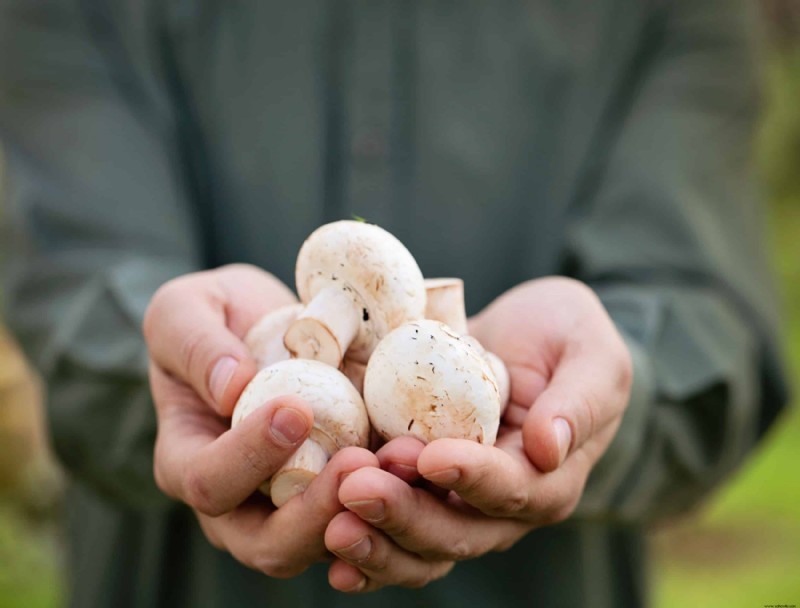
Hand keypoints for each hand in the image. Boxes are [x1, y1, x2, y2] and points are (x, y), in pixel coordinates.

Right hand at [143, 264, 378, 576]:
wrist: (269, 323)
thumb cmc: (216, 316)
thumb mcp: (185, 310)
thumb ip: (195, 345)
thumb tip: (231, 388)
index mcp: (188, 461)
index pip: (209, 482)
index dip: (248, 457)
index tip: (295, 409)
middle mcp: (239, 503)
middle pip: (271, 542)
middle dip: (316, 512)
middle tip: (358, 461)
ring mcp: (296, 504)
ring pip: (331, 538)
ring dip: (370, 511)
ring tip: (402, 462)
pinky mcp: (345, 490)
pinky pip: (373, 513)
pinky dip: (401, 494)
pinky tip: (424, 460)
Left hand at [324, 277, 632, 591]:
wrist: (525, 336)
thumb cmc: (565, 337)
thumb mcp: (591, 352)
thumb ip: (581, 398)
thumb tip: (551, 447)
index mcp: (548, 477)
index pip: (511, 489)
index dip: (471, 477)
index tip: (429, 455)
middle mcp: (501, 505)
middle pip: (457, 531)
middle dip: (407, 514)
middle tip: (356, 487)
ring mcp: (456, 503)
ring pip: (419, 545)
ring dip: (376, 537)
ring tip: (333, 521)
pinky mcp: (419, 490)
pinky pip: (392, 530)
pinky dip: (364, 543)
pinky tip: (326, 542)